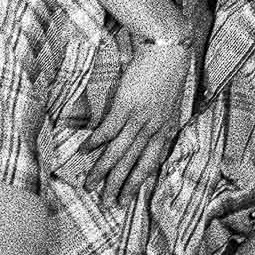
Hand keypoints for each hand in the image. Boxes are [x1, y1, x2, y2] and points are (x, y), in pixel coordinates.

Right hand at [82, 42, 189, 203]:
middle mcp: (153, 130)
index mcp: (166, 131)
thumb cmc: (169, 75)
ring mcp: (139, 119)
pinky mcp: (126, 106)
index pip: (150, 164)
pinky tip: (84, 152)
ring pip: (119, 153)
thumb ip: (160, 123)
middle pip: (133, 165)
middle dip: (118, 186)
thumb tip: (150, 137)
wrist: (168, 51)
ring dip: (102, 170)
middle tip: (106, 202)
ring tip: (89, 184)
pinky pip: (108, 131)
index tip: (127, 198)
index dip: (137, 183)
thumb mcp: (170, 105)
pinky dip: (95, 143)